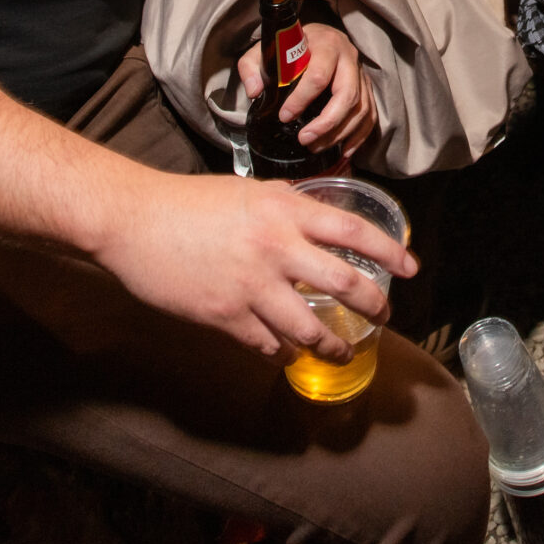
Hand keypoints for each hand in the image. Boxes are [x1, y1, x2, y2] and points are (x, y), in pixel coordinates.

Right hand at [85, 169, 411, 361]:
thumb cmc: (187, 203)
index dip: (391, 253)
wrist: (132, 221)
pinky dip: (281, 351)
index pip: (355, 232)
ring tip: (343, 349)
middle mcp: (276, 247)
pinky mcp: (225, 317)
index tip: (411, 269)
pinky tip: (284, 350)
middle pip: (345, 285)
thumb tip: (319, 224)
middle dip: (375, 307)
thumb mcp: (248, 192)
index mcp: (284, 209)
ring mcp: (251, 286)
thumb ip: (287, 209)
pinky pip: (268, 345)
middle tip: (384, 317)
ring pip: (310, 330)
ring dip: (333, 345)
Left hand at [235, 19, 378, 158]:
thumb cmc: (292, 44)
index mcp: (326, 44)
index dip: (301, 100)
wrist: (316, 36)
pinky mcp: (366, 88)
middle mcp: (349, 57)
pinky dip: (358, 136)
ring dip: (340, 134)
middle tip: (304, 140)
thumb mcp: (268, 49)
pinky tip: (343, 151)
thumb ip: (252, 67)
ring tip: (316, 147)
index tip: (284, 116)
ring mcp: (361, 74)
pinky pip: (370, 115)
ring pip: (360, 109)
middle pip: (347, 95)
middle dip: (326, 123)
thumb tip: (254, 92)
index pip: (318, 76)